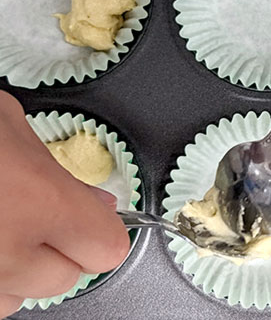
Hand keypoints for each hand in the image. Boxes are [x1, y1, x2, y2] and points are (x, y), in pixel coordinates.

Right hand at [0, 91, 129, 318]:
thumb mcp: (8, 125)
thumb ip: (55, 170)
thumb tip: (95, 202)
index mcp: (38, 203)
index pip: (107, 248)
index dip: (100, 231)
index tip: (91, 216)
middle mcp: (4, 256)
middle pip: (65, 278)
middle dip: (59, 248)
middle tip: (36, 214)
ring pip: (17, 297)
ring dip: (16, 269)